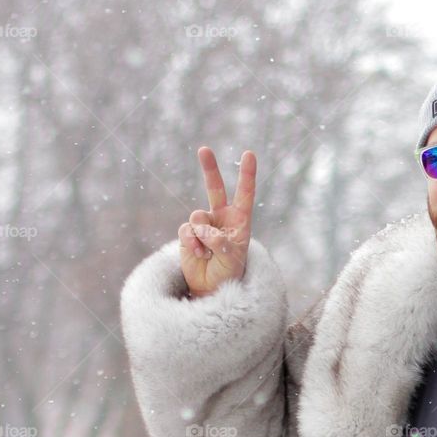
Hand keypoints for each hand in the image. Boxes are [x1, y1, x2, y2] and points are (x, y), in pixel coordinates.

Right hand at [179, 147, 255, 297]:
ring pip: (198, 216)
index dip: (246, 175)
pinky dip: (192, 243)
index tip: (249, 154)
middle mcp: (221, 217)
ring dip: (202, 236)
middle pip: (215, 188)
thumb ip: (220, 242)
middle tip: (204, 149)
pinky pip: (187, 230)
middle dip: (209, 169)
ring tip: (207, 253)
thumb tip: (202, 228)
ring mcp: (204, 223)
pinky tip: (198, 255)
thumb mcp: (232, 259)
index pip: (245, 194)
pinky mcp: (188, 233)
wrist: (211, 287)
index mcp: (240, 220)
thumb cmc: (229, 272)